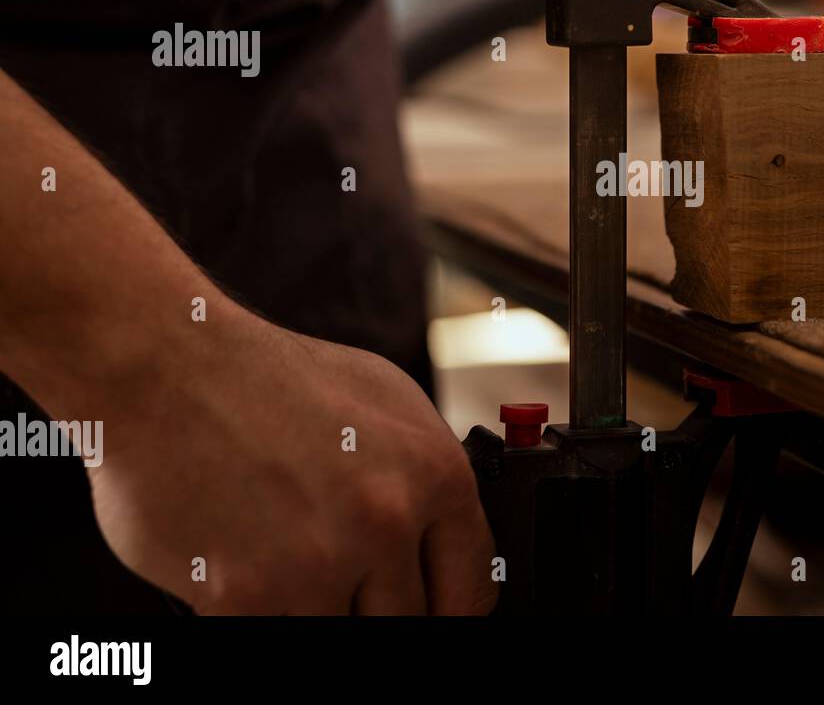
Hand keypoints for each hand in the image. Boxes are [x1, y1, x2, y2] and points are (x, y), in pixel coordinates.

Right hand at [85, 313, 496, 614]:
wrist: (168, 366)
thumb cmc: (272, 377)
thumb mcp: (388, 402)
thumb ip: (426, 479)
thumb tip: (449, 544)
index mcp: (435, 474)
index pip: (473, 589)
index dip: (447, 606)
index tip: (427, 607)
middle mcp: (387, 520)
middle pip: (408, 624)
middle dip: (374, 607)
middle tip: (340, 577)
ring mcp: (318, 562)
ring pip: (340, 637)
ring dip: (312, 609)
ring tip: (283, 557)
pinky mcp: (246, 596)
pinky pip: (271, 638)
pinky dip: (253, 611)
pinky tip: (238, 562)